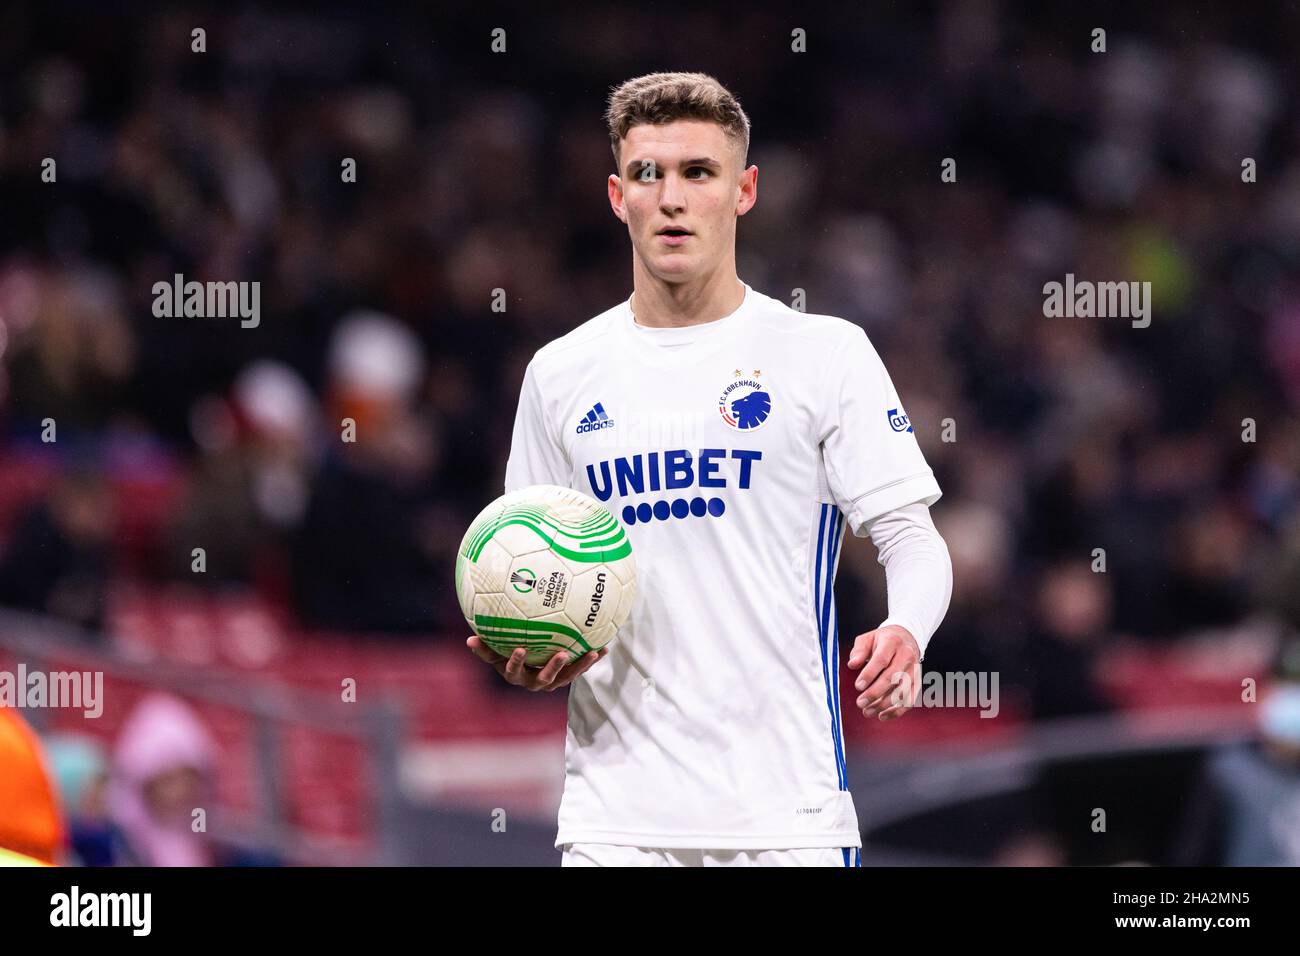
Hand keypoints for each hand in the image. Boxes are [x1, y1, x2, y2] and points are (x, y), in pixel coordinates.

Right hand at [466, 635, 607, 691]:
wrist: (527, 667)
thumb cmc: (506, 655)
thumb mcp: (495, 653)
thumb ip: (485, 648)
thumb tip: (469, 640)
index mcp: (517, 676)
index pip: (514, 671)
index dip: (516, 662)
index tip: (520, 649)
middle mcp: (535, 683)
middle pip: (546, 678)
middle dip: (554, 667)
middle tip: (562, 654)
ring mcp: (553, 681)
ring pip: (568, 676)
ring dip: (581, 665)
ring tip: (592, 653)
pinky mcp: (567, 676)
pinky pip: (580, 668)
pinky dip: (592, 659)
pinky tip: (605, 647)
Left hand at [846, 625, 920, 720]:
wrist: (906, 637)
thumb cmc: (881, 640)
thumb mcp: (867, 639)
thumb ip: (858, 651)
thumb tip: (852, 665)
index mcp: (892, 642)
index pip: (881, 660)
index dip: (869, 674)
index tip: (858, 687)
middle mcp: (906, 655)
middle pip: (892, 677)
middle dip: (875, 693)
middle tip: (860, 703)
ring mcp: (914, 669)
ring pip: (902, 691)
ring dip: (884, 705)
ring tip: (868, 712)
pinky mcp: (918, 681)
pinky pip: (910, 699)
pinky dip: (897, 710)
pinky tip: (882, 716)